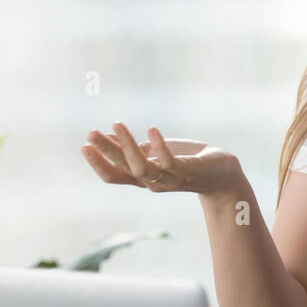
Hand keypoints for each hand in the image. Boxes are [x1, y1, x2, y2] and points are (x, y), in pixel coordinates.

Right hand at [81, 122, 240, 194]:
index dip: (98, 163)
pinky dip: (158, 145)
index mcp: (143, 177)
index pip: (114, 176)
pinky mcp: (187, 172)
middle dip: (105, 151)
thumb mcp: (157, 152)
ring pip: (141, 167)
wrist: (222, 174)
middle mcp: (152, 182)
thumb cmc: (187, 160)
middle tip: (90, 133)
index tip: (84, 145)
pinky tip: (150, 129)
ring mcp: (169, 179)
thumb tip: (109, 135)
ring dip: (127, 146)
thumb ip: (135, 149)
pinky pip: (168, 162)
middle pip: (122, 169)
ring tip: (116, 124)